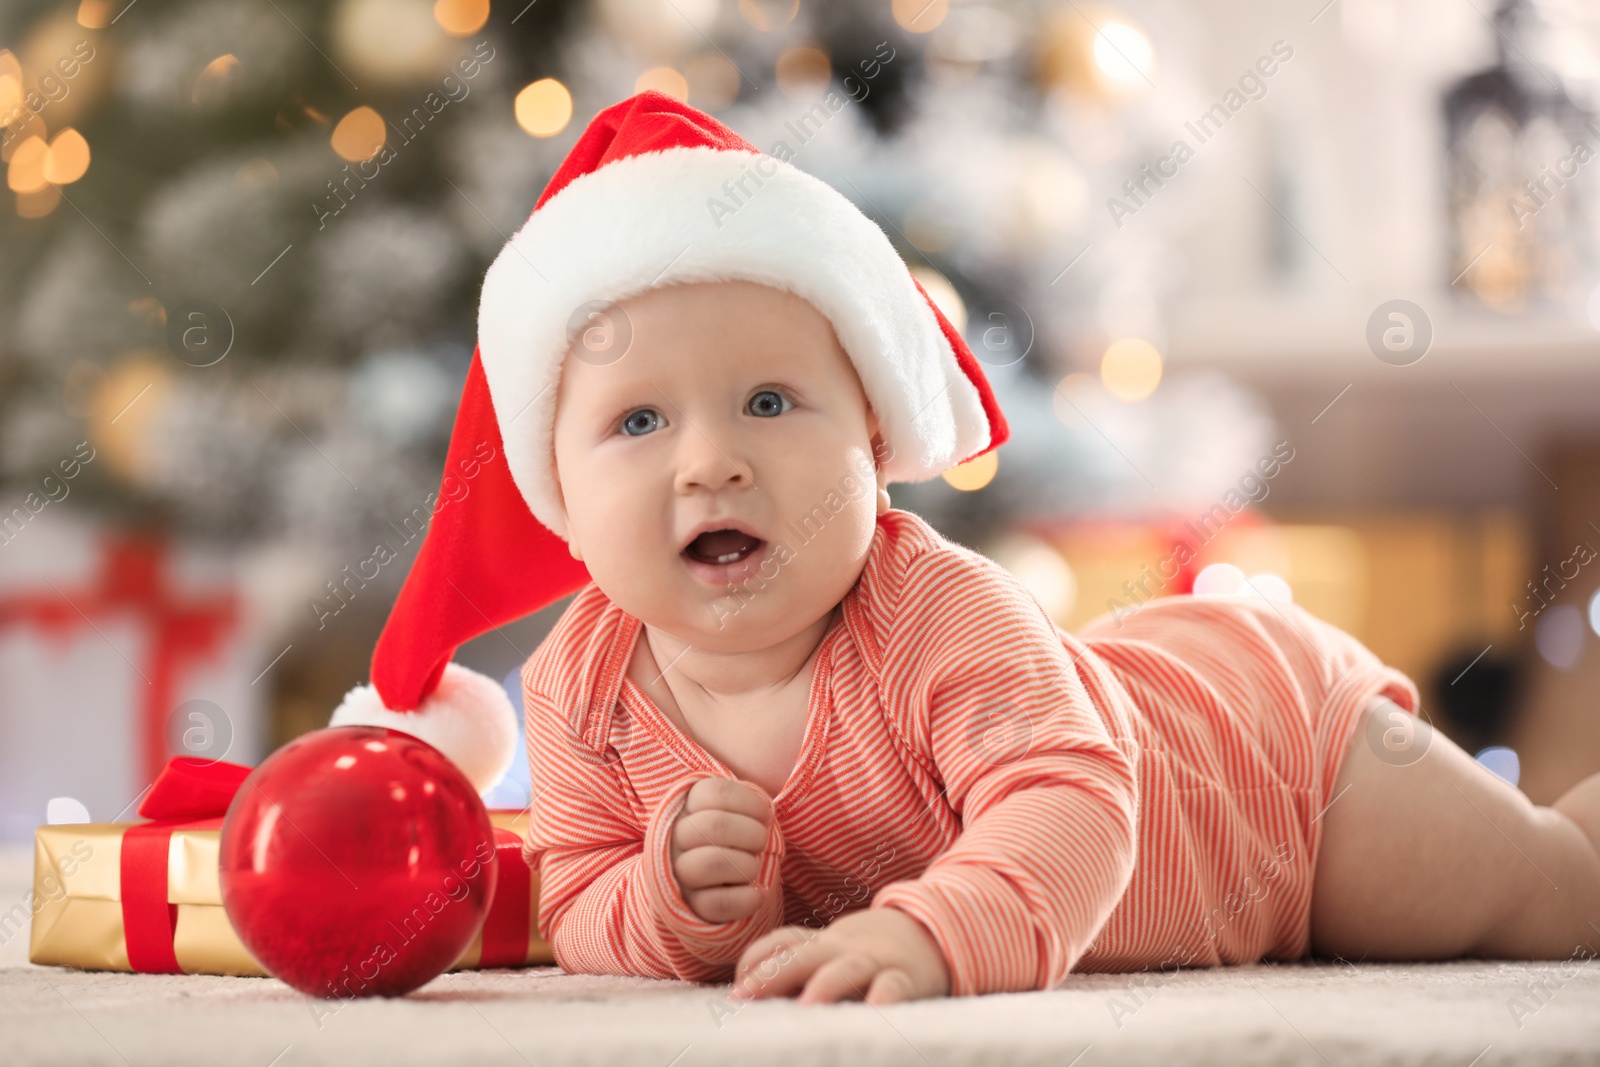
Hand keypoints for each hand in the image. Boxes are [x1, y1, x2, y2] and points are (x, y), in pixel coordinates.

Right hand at [668, 776, 773, 922]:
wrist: (711, 882)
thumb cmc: (730, 839)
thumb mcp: (734, 813)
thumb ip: (748, 803)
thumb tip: (765, 809)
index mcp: (685, 806)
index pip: (716, 792)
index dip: (751, 803)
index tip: (765, 815)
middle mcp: (674, 838)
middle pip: (714, 824)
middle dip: (753, 833)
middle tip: (761, 843)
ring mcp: (679, 873)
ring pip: (711, 862)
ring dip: (747, 864)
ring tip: (754, 867)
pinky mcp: (690, 906)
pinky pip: (717, 904)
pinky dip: (745, 899)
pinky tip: (757, 893)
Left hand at [731, 906, 951, 1004]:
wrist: (930, 932)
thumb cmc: (866, 955)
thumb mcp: (830, 952)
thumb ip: (795, 964)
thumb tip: (747, 989)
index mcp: (822, 945)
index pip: (783, 942)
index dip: (756, 958)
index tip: (735, 987)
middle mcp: (843, 950)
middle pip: (804, 956)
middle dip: (773, 974)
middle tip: (745, 995)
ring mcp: (875, 962)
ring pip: (848, 969)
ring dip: (826, 985)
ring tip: (807, 1005)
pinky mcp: (907, 978)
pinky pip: (895, 986)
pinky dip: (885, 997)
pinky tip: (874, 1011)